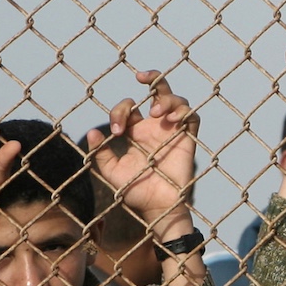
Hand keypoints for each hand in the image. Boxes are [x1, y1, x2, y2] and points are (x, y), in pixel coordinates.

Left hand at [85, 71, 198, 228]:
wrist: (157, 208)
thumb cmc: (135, 192)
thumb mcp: (111, 172)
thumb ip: (101, 154)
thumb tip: (93, 133)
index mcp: (137, 131)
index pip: (129, 107)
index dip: (120, 111)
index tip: (117, 130)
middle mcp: (155, 127)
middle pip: (158, 91)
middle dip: (152, 77)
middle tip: (140, 77)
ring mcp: (173, 132)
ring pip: (176, 100)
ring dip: (167, 98)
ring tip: (157, 112)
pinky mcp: (187, 140)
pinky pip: (192, 118)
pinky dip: (183, 112)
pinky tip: (171, 119)